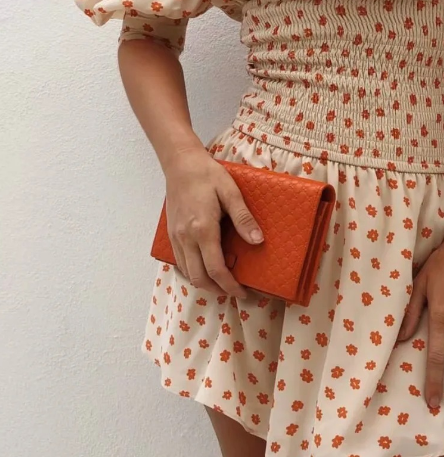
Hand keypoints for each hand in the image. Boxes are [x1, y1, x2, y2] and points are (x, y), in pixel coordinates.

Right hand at [163, 149, 263, 298]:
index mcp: (202, 229)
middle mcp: (186, 238)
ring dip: (205, 282)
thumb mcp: (231, 193)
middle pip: (199, 278)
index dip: (230, 286)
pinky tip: (207, 266)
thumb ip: (243, 219)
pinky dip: (194, 271)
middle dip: (218, 290)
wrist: (180, 163)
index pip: (216, 269)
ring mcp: (176, 237)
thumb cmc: (207, 175)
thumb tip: (258, 241)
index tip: (243, 293)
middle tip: (235, 291)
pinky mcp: (172, 234)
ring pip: (188, 273)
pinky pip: (181, 262)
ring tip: (223, 281)